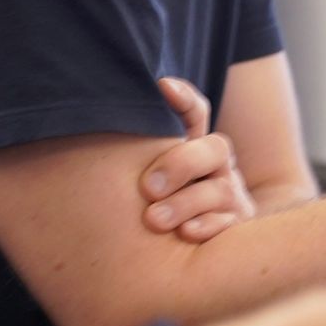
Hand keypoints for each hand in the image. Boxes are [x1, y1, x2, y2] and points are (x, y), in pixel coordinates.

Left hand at [140, 77, 256, 242]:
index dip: (183, 98)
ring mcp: (230, 196)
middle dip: (181, 164)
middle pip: (214, 149)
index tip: (163, 86)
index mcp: (195, 147)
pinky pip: (228, 223)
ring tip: (154, 219)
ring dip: (184, 203)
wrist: (215, 238)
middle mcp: (217, 166)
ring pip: (219, 190)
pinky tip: (185, 233)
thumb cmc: (169, 202)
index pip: (195, 113)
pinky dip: (207, 227)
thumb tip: (91, 123)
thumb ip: (136, 153)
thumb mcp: (155, 172)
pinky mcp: (235, 224)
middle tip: (148, 187)